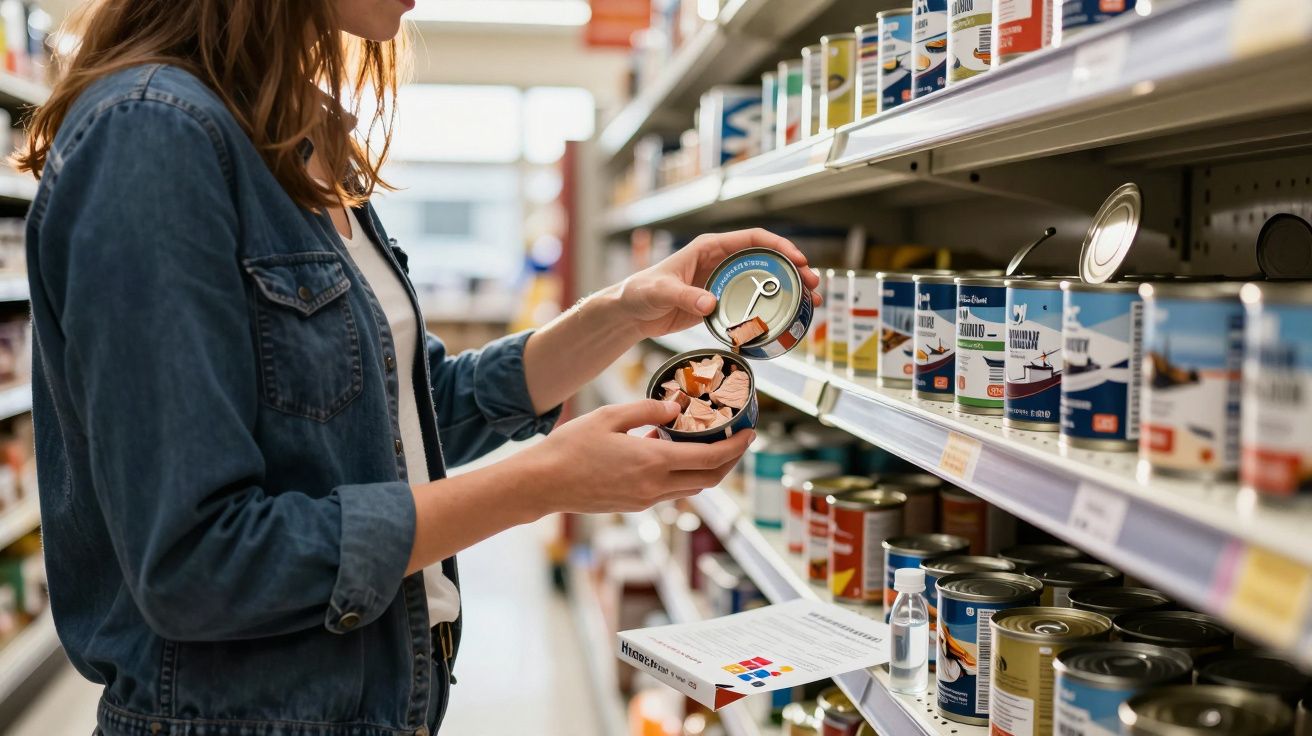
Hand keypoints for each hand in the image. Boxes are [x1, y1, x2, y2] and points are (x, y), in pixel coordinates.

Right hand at [521, 399, 754, 513]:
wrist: (544, 483)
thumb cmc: (570, 447)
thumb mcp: (610, 416)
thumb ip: (647, 410)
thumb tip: (676, 408)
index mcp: (652, 462)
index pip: (710, 458)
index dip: (736, 447)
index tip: (750, 433)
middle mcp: (654, 486)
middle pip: (710, 479)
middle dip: (730, 461)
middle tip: (739, 440)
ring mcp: (645, 499)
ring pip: (692, 487)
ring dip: (707, 469)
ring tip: (711, 443)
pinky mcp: (635, 504)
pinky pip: (671, 490)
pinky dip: (683, 473)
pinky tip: (673, 453)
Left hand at [614, 228, 822, 338]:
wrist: (630, 312)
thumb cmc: (640, 292)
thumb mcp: (661, 291)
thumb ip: (685, 296)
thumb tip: (710, 303)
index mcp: (709, 248)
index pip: (752, 239)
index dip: (779, 246)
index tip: (797, 259)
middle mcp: (719, 261)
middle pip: (765, 260)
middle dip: (793, 270)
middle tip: (813, 285)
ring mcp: (722, 281)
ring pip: (763, 281)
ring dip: (787, 290)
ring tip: (809, 303)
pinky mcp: (720, 302)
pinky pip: (751, 301)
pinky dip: (770, 308)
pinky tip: (785, 319)